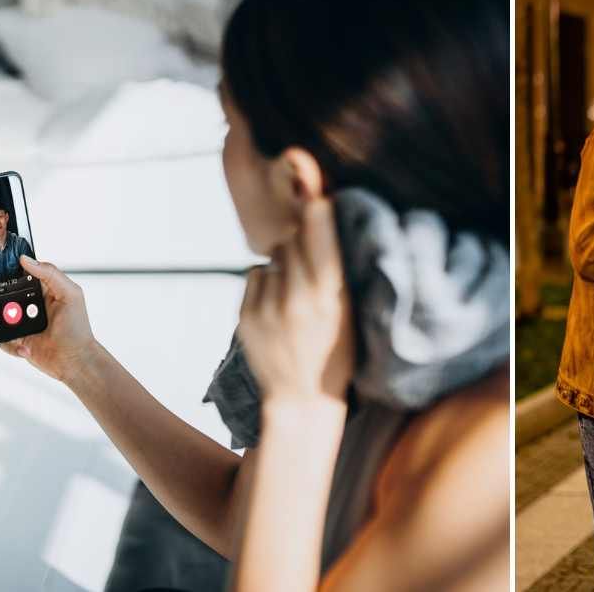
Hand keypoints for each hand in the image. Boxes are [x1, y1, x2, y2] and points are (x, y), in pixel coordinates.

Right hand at [0, 256, 97, 382]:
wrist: (75, 360)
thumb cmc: (77, 328)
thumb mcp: (70, 295)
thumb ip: (50, 274)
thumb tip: (25, 259)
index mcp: (38, 288)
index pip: (12, 273)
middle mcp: (25, 303)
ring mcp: (17, 321)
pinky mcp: (13, 339)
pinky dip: (9, 344)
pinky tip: (26, 348)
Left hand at [236, 198, 353, 404]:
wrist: (300, 399)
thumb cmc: (336, 352)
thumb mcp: (347, 314)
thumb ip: (336, 273)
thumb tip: (322, 223)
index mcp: (329, 300)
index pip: (322, 243)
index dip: (318, 214)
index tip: (316, 195)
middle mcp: (297, 301)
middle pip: (294, 242)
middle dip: (302, 240)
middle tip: (312, 258)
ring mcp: (267, 309)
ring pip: (275, 256)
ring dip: (285, 262)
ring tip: (296, 290)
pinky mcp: (246, 316)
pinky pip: (256, 274)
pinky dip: (267, 280)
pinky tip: (278, 303)